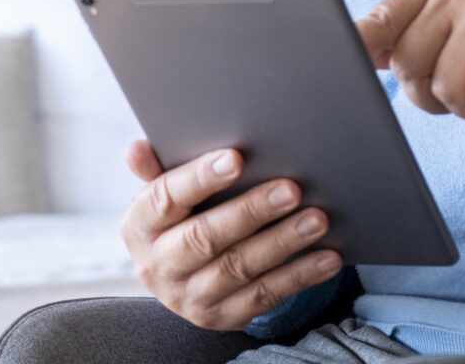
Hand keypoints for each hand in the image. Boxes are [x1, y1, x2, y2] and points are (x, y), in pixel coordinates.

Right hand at [119, 140, 340, 329]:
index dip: (200, 178)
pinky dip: (299, 276)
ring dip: (282, 243)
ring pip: (238, 269)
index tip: (236, 158)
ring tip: (317, 219)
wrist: (180, 276)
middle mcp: (159, 266)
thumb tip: (137, 147)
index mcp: (140, 227)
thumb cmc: (181, 216)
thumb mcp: (164, 195)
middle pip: (205, 238)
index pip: (166, 199)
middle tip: (292, 189)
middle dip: (251, 212)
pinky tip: (328, 256)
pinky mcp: (223, 317)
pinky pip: (264, 297)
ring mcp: (190, 297)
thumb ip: (157, 170)